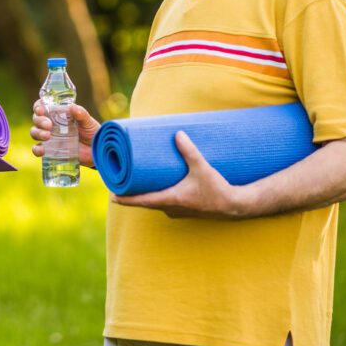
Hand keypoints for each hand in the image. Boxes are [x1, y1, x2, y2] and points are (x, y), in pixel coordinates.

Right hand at [30, 99, 100, 167]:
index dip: (38, 106)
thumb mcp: (88, 122)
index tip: (41, 110)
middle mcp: (51, 124)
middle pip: (36, 119)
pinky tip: (42, 150)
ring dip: (37, 133)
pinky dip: (36, 149)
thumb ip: (81, 114)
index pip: (42, 107)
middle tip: (49, 125)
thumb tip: (72, 107)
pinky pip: (37, 149)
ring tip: (47, 136)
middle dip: (39, 121)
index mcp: (57, 114)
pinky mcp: (50, 150)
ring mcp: (49, 137)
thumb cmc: (92, 132)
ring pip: (35, 132)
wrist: (97, 150)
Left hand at [112, 131, 247, 218]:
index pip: (140, 202)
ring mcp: (176, 211)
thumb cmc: (217, 189)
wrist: (235, 206)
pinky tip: (157, 186)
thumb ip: (189, 151)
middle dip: (132, 193)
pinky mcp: (183, 210)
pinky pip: (164, 203)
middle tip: (120, 181)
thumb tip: (177, 133)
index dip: (123, 198)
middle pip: (144, 202)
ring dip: (145, 194)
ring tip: (136, 181)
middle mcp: (170, 208)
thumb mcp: (202, 168)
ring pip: (154, 203)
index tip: (110, 195)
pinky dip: (157, 196)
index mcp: (169, 200)